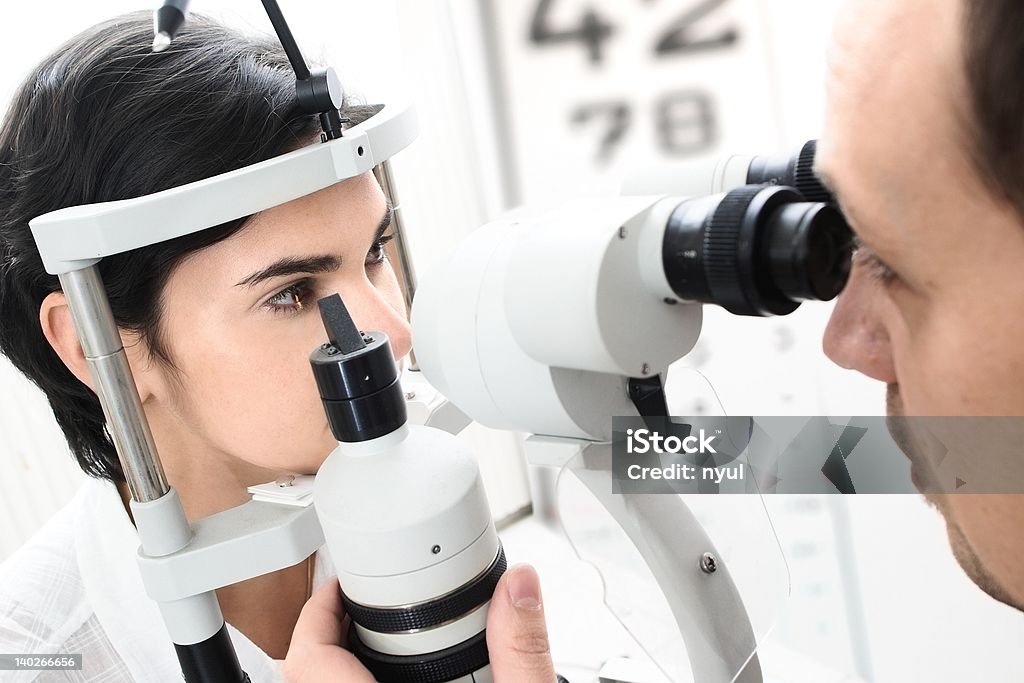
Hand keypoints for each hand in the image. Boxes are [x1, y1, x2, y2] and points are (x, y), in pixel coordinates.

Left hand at [282, 563, 555, 682]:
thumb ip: (523, 651)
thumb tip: (520, 586)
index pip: (307, 658)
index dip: (316, 611)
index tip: (341, 585)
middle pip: (305, 672)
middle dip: (328, 631)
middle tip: (360, 604)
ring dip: (342, 660)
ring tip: (380, 638)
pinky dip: (360, 679)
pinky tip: (403, 675)